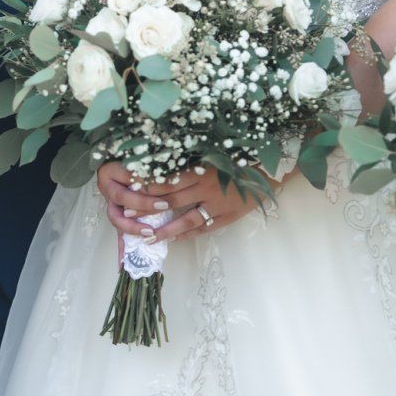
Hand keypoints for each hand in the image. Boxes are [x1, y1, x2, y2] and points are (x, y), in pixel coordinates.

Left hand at [98, 161, 263, 243]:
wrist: (268, 172)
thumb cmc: (238, 159)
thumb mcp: (214, 156)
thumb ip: (192, 164)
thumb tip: (164, 165)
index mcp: (201, 172)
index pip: (167, 181)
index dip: (147, 187)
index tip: (130, 189)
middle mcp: (205, 190)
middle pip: (171, 201)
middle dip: (148, 208)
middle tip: (127, 214)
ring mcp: (216, 206)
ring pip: (186, 220)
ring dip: (165, 229)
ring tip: (148, 236)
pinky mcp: (226, 218)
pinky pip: (203, 228)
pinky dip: (188, 234)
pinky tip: (174, 239)